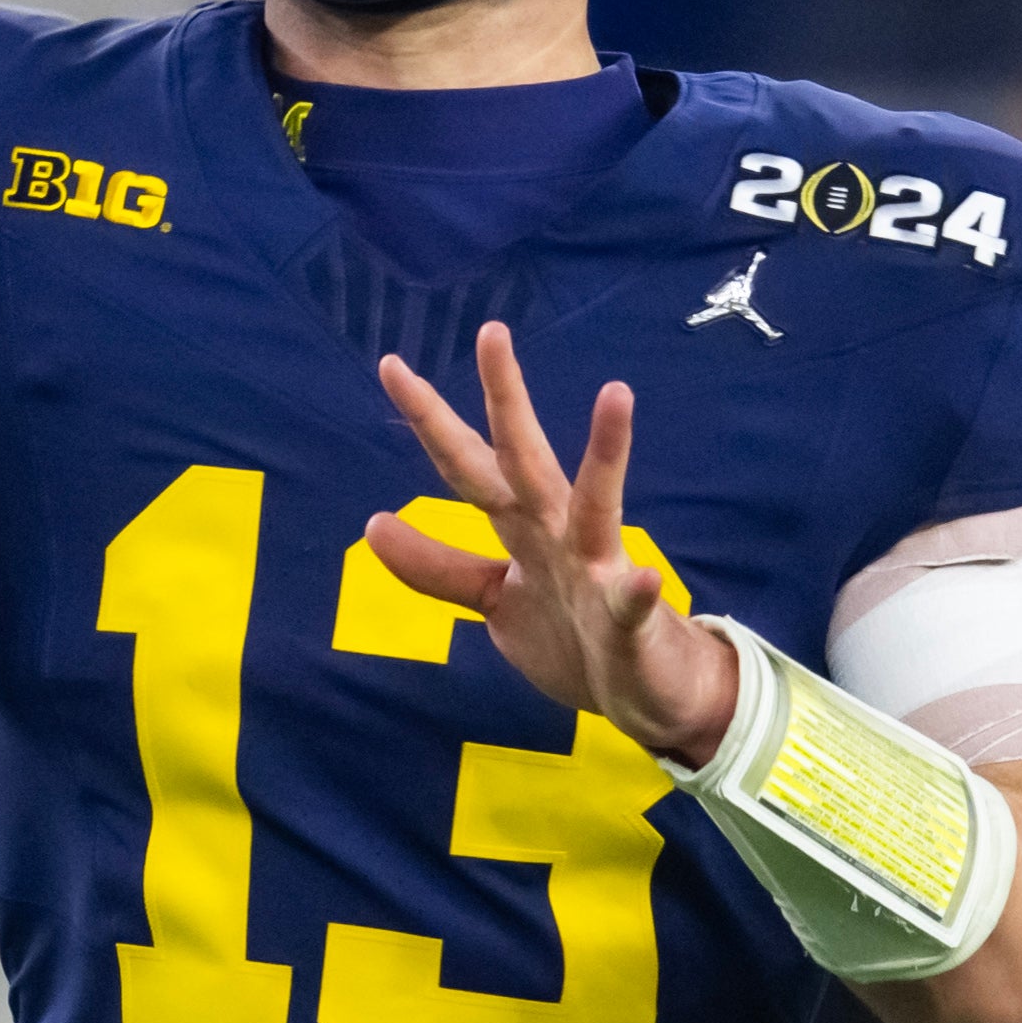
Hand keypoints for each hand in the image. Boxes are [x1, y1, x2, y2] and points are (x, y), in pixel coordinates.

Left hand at [371, 322, 740, 766]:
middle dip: (508, 398)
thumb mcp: (493, 598)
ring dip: (607, 453)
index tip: (392, 364)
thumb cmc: (573, 634)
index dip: (430, 420)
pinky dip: (638, 590)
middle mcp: (560, 536)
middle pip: (524, 461)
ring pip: (599, 506)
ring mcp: (599, 574)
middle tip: (490, 331)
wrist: (648, 692)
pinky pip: (633, 604)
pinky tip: (646, 576)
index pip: (468, 466)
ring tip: (616, 394)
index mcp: (522, 531)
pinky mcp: (631, 622)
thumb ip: (438, 567)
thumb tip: (374, 523)